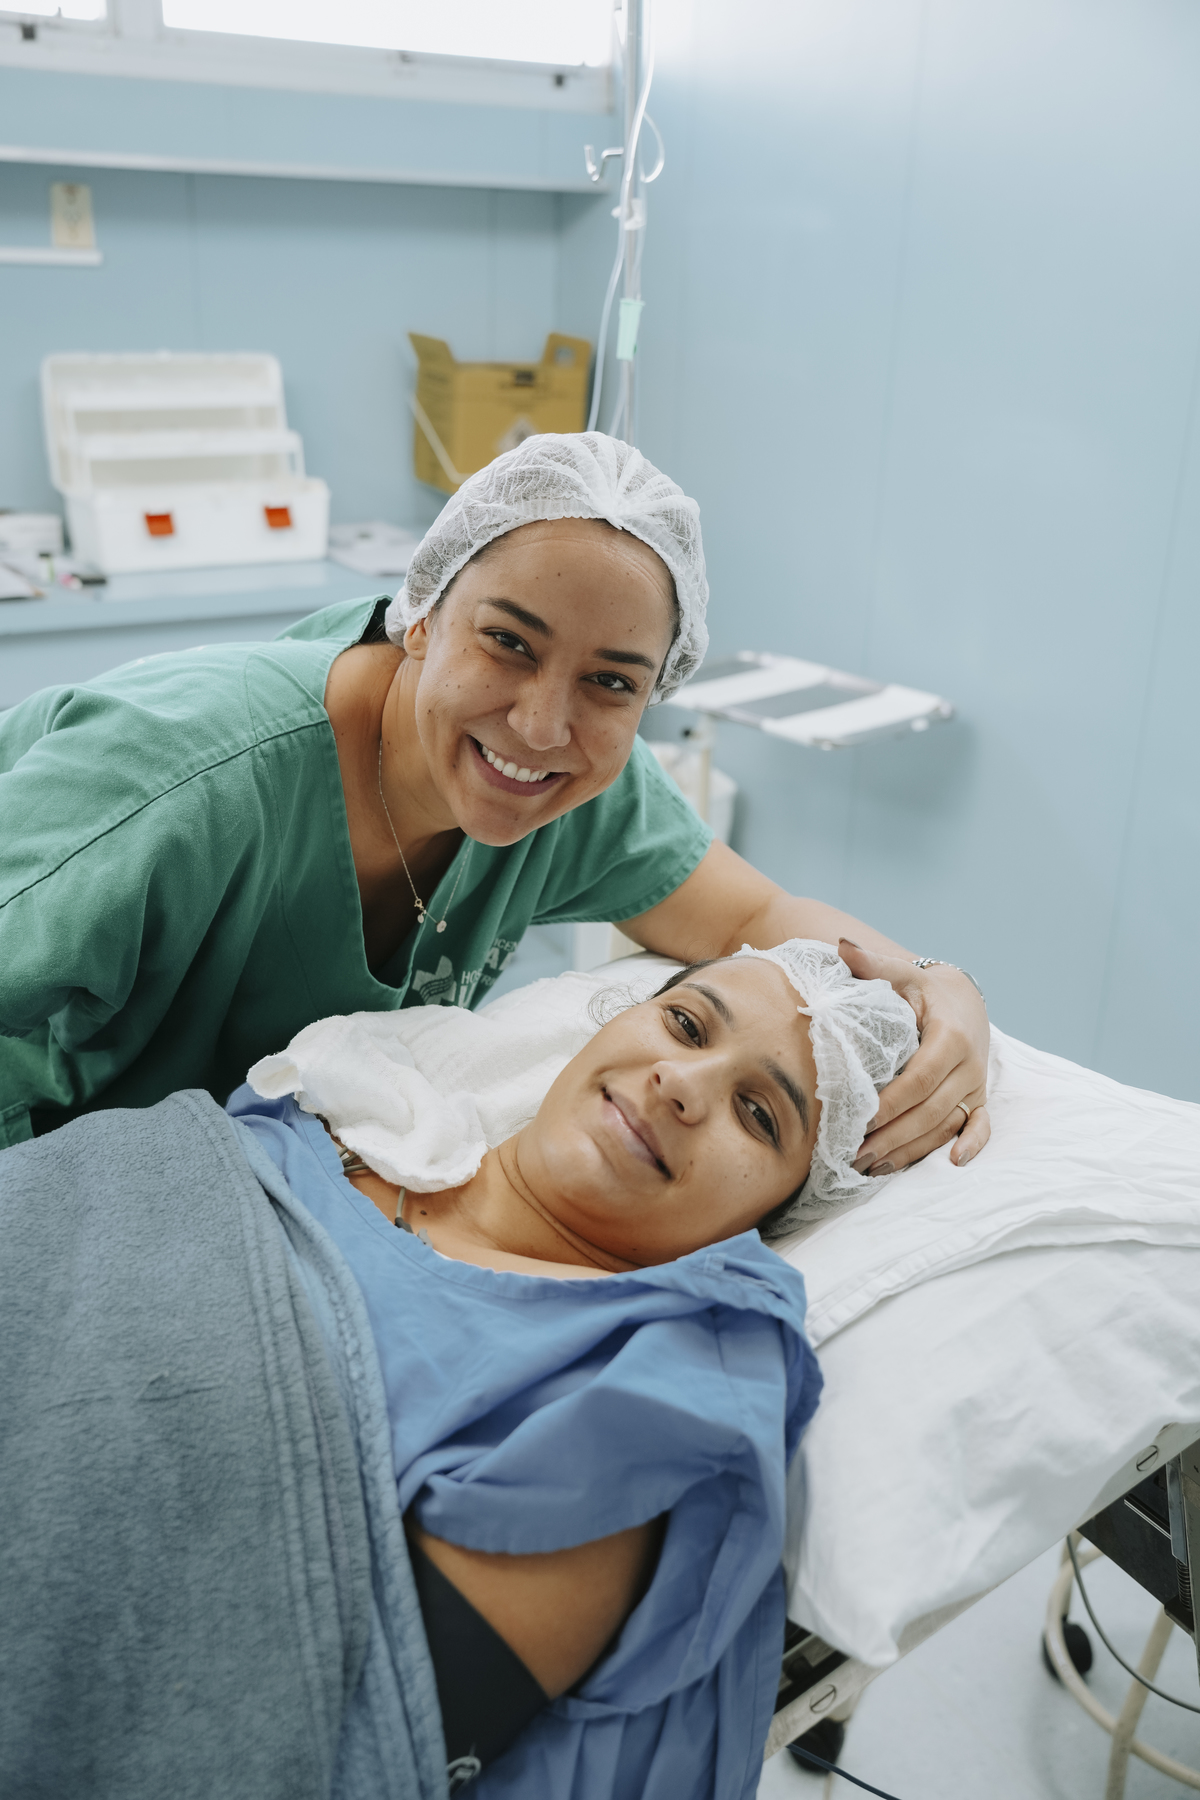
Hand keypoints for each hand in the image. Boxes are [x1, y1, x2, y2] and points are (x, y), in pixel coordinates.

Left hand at [837, 939, 990, 1173]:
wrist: (963, 997)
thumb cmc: (923, 989)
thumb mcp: (900, 974)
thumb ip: (871, 964)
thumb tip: (840, 946)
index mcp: (950, 1036)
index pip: (920, 1078)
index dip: (892, 1103)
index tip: (861, 1120)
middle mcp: (969, 1065)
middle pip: (931, 1110)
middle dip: (893, 1135)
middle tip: (856, 1155)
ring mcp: (976, 1085)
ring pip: (946, 1124)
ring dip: (912, 1150)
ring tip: (873, 1167)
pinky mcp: (979, 1098)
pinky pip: (979, 1126)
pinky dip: (970, 1145)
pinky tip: (953, 1164)